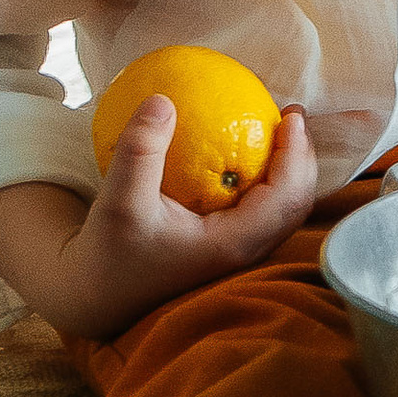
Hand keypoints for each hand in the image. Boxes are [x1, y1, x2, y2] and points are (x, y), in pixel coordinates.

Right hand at [0, 100, 318, 342]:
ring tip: (277, 129)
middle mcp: (243, 253)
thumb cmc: (108, 253)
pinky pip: (258, 211)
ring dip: (287, 169)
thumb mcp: (117, 200)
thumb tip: (163, 99)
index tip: (290, 116)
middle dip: (302, 158)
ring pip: (281, 210)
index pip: (285, 197)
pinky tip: (241, 153)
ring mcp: (235, 254)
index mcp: (231, 243)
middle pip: (295, 204)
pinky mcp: (222, 250)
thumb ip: (139, 151)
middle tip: (291, 115)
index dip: (296, 154)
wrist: (95, 298)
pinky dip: (263, 180)